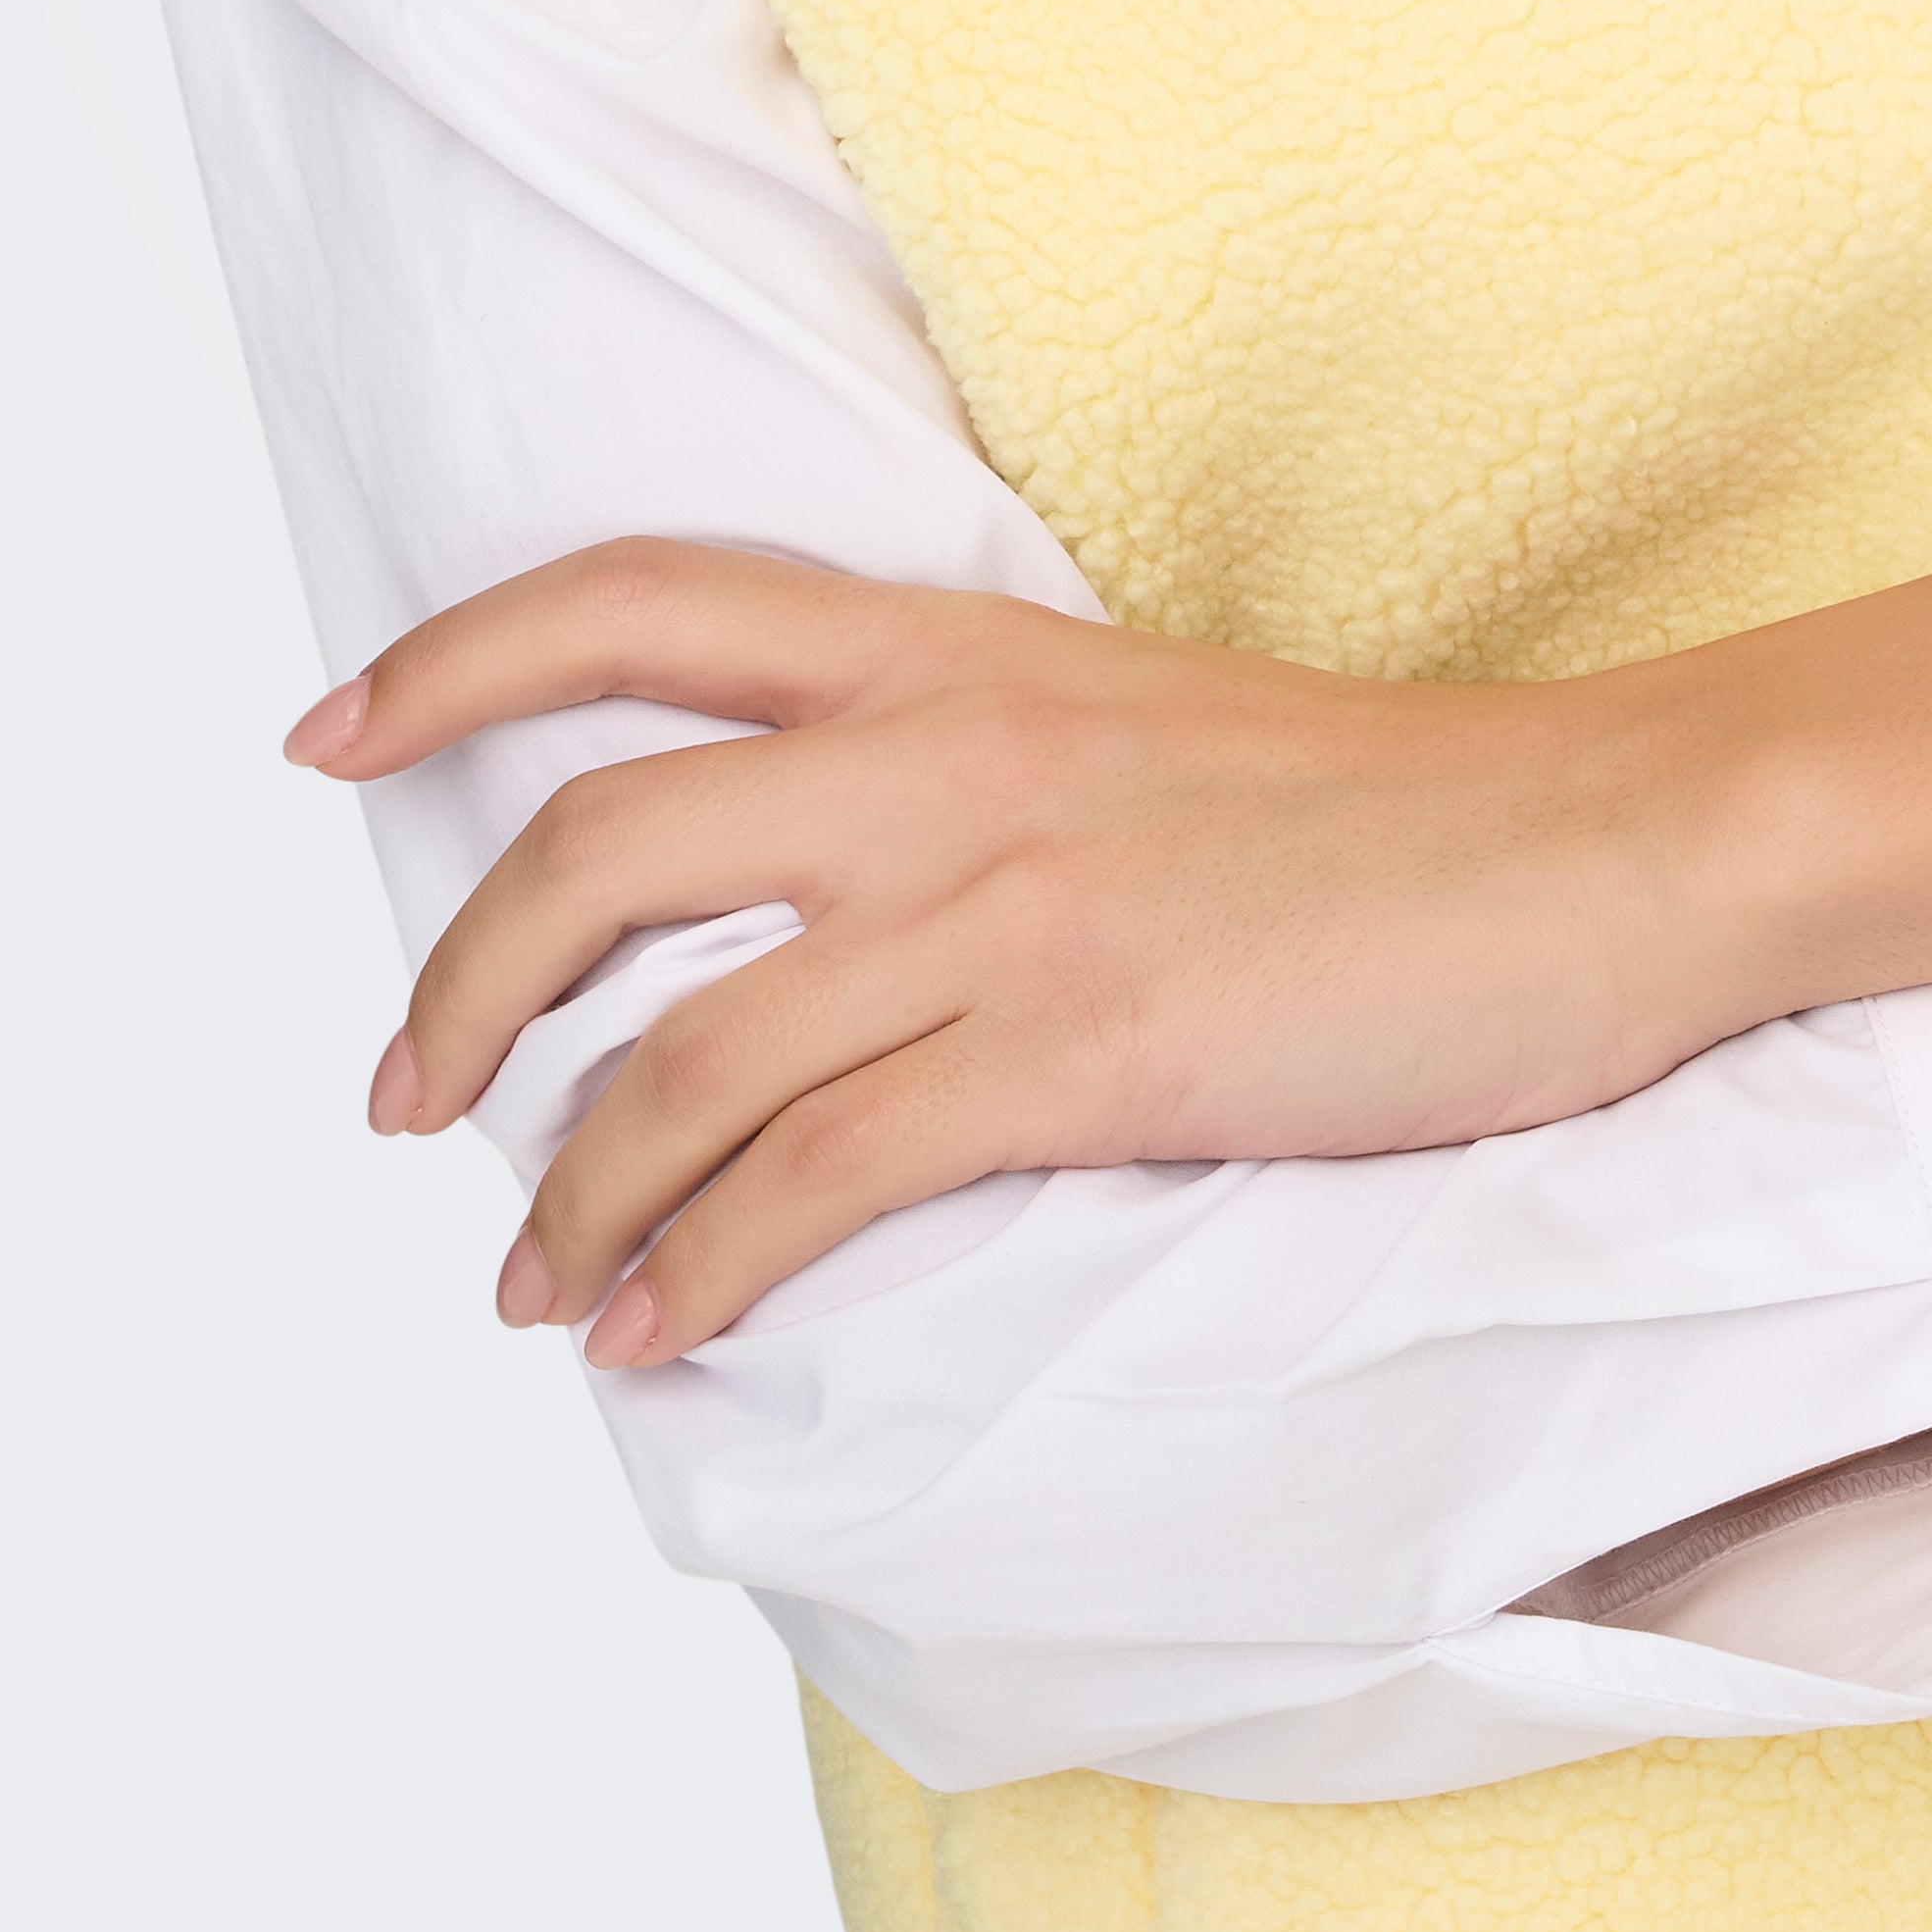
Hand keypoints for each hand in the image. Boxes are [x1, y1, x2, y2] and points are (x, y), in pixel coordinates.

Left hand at [296, 551, 1755, 1364]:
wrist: (1608, 843)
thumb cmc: (1397, 816)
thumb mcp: (1139, 728)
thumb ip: (973, 771)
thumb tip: (826, 897)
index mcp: (960, 648)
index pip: (641, 597)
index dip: (454, 654)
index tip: (323, 732)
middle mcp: (948, 752)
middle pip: (598, 842)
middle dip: (453, 988)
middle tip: (401, 1104)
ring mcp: (1011, 901)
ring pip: (679, 1051)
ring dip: (563, 1192)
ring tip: (531, 1286)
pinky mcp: (1086, 1048)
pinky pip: (815, 1179)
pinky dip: (701, 1272)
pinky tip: (664, 1334)